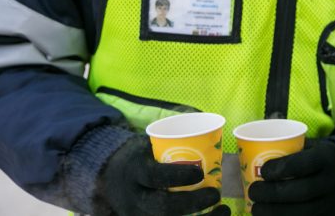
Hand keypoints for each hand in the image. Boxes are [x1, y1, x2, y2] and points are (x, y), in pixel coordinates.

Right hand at [96, 136, 227, 215]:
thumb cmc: (141, 157)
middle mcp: (134, 198)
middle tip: (215, 195)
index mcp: (134, 170)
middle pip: (162, 207)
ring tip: (223, 211)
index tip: (199, 173)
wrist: (111, 178)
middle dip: (192, 203)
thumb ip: (172, 142)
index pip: (153, 176)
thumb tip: (210, 128)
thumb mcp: (147, 145)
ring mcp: (138, 215)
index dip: (177, 176)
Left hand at [248, 138, 334, 215]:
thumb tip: (259, 155)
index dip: (279, 169)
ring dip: (273, 212)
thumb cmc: (324, 158)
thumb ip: (293, 150)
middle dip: (270, 194)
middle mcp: (331, 182)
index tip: (263, 171)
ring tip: (256, 209)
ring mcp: (332, 203)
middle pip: (299, 191)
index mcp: (326, 159)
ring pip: (301, 212)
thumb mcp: (314, 147)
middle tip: (253, 192)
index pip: (301, 165)